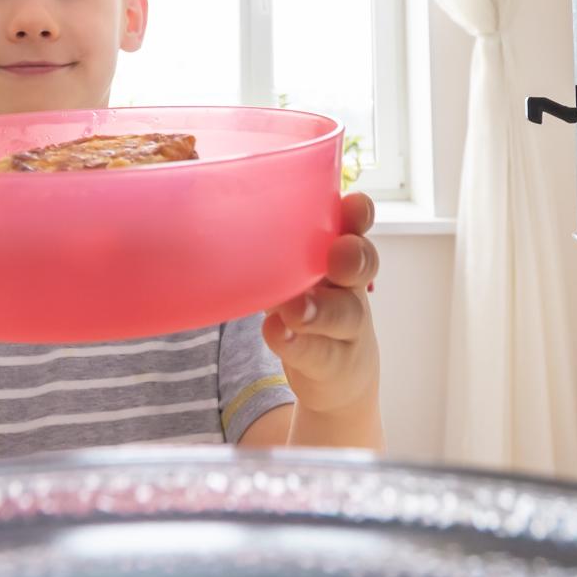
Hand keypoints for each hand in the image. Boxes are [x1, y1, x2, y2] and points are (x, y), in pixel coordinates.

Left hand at [262, 193, 380, 417]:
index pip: (356, 228)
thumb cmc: (310, 305)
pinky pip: (318, 353)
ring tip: (294, 309)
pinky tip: (277, 334)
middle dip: (353, 257)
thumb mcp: (298, 273)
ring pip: (344, 315)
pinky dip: (295, 344)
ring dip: (319, 310)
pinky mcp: (333, 364)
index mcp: (341, 254)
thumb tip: (216, 217)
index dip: (358, 215)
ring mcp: (348, 329)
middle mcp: (351, 287)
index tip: (352, 203)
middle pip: (361, 267)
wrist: (339, 373)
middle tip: (337, 253)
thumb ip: (276, 248)